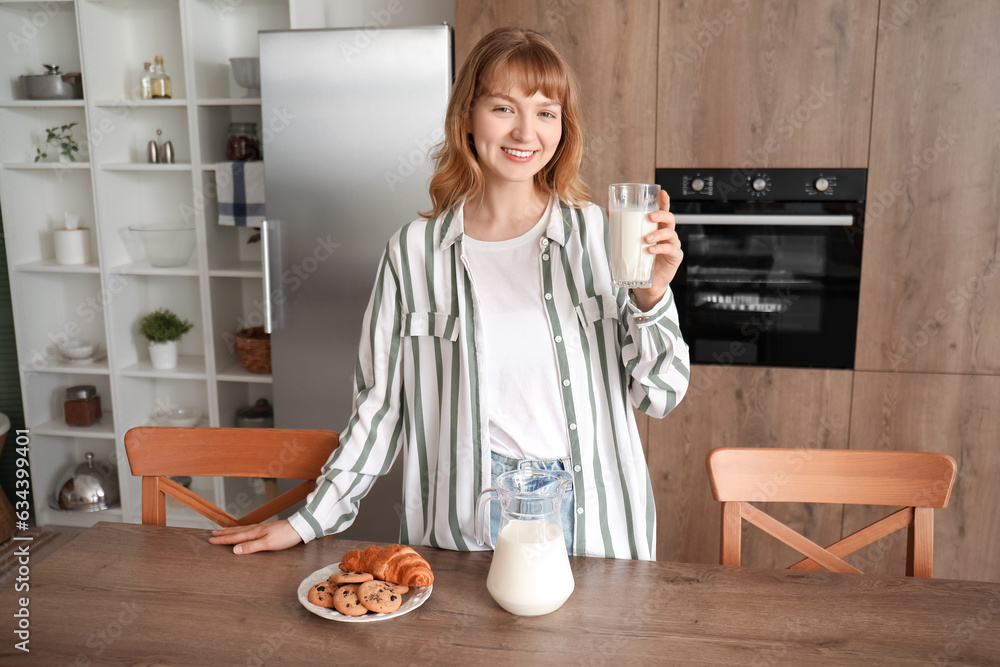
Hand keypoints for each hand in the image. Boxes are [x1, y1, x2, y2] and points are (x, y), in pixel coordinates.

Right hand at [209, 519, 302, 554]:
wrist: (300, 528)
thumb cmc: (285, 537)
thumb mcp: (268, 544)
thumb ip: (251, 547)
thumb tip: (234, 550)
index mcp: (254, 533)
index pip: (235, 537)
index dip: (223, 539)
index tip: (211, 540)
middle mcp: (256, 529)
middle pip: (236, 531)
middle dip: (223, 534)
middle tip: (212, 534)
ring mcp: (261, 528)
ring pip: (242, 529)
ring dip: (231, 531)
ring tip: (223, 531)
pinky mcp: (267, 529)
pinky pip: (249, 529)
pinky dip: (241, 530)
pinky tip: (243, 531)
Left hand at [631, 189, 682, 310]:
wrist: (646, 283)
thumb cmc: (640, 260)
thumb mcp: (630, 242)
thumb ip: (621, 227)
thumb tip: (608, 211)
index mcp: (658, 227)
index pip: (663, 211)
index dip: (664, 201)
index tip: (661, 193)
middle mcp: (667, 234)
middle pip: (670, 219)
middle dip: (661, 215)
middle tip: (649, 217)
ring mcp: (672, 245)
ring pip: (670, 233)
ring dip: (657, 234)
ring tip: (645, 239)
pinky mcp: (675, 257)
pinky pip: (670, 249)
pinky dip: (660, 248)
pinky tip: (650, 250)